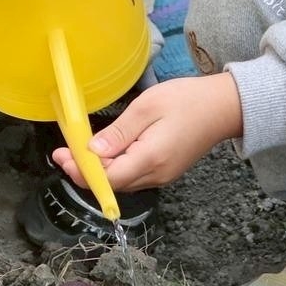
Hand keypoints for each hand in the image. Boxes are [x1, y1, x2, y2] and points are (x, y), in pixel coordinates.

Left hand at [53, 73, 243, 192]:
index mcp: (151, 159)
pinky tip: (105, 153)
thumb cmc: (188, 100)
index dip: (81, 170)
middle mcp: (156, 175)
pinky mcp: (165, 171)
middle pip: (111, 184)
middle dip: (84, 171)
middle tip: (63, 153)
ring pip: (121, 182)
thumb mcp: (148, 106)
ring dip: (98, 171)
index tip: (61, 156)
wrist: (224, 107)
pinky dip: (114, 168)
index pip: (107, 178)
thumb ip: (119, 132)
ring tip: (78, 151)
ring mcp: (162, 176)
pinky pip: (133, 176)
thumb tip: (93, 151)